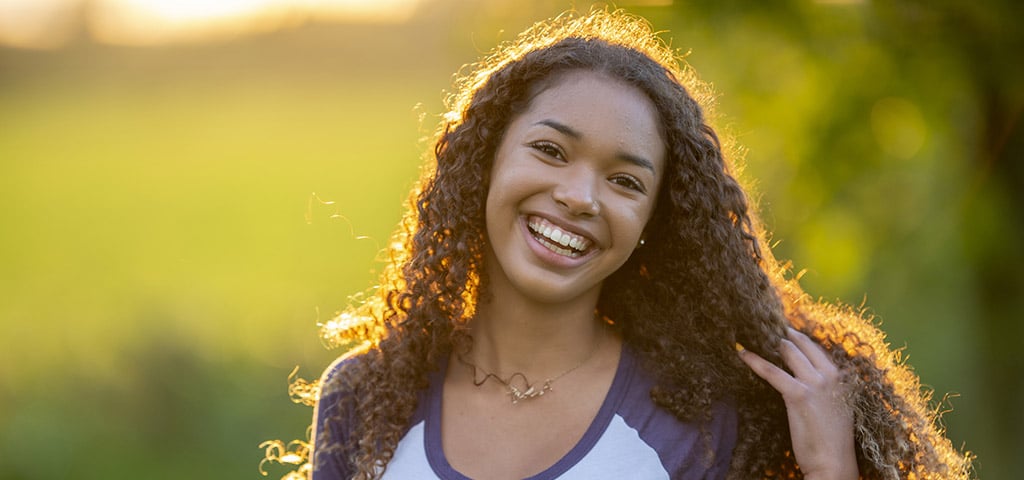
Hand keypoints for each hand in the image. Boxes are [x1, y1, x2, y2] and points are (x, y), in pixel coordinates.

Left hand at [738, 327, 857, 479]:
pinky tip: (743, 353)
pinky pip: (772, 371)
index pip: (817, 350)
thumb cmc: (833, 441)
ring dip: (769, 344)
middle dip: (783, 336)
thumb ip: (827, 392)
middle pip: (802, 346)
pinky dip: (755, 361)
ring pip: (788, 353)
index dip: (800, 340)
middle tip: (766, 328)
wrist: (834, 463)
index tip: (786, 332)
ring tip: (754, 336)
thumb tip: (809, 382)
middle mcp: (830, 376)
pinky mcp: (798, 394)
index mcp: (842, 379)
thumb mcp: (837, 409)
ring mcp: (816, 384)